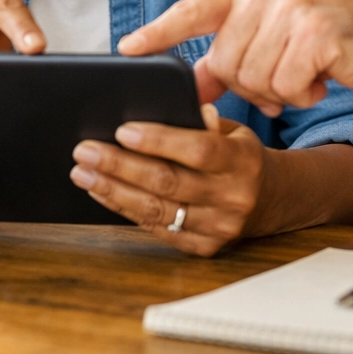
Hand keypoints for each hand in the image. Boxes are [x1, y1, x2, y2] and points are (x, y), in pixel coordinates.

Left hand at [69, 104, 266, 256]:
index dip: (158, 140)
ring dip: (113, 190)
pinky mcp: (203, 247)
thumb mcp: (232, 128)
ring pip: (156, 210)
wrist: (269, 198)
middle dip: (120, 165)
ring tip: (83, 172)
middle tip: (85, 150)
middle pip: (168, 182)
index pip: (197, 149)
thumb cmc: (238, 154)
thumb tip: (164, 106)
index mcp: (241, 160)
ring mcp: (218, 227)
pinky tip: (103, 192)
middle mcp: (232, 197)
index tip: (122, 130)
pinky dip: (125, 209)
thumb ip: (202, 120)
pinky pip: (156, 229)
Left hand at [118, 0, 352, 114]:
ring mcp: (290, 9)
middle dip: (251, 84)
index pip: (192, 10)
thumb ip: (231, 52)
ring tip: (303, 73)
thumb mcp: (270, 33)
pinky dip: (302, 94)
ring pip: (254, 79)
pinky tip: (319, 78)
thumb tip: (193, 88)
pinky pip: (285, 86)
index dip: (158, 31)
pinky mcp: (316, 33)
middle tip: (282, 76)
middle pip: (225, 64)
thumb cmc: (321, 35)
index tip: (127, 49)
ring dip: (279, 91)